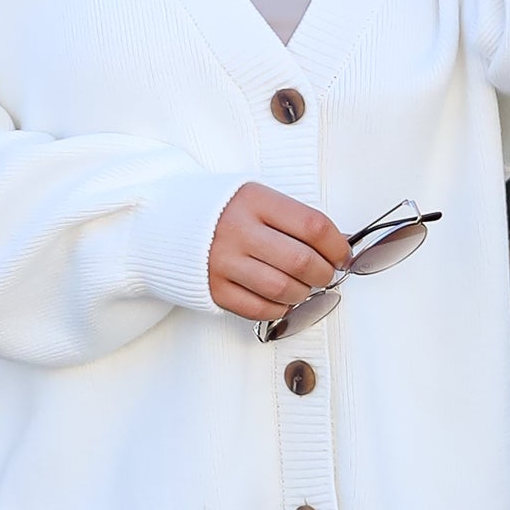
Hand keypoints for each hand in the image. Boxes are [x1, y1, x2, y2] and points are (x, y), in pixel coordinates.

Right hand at [208, 185, 351, 323]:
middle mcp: (238, 231)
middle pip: (301, 261)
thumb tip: (339, 244)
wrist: (167, 223)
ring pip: (282, 289)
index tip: (342, 254)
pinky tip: (282, 299)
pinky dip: (280, 309)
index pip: (312, 225)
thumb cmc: (223, 212)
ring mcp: (223, 262)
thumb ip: (295, 219)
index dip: (337, 245)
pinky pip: (258, 309)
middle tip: (325, 272)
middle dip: (324, 273)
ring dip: (304, 293)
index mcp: (254, 201)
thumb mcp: (258, 199)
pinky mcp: (214, 289)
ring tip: (303, 285)